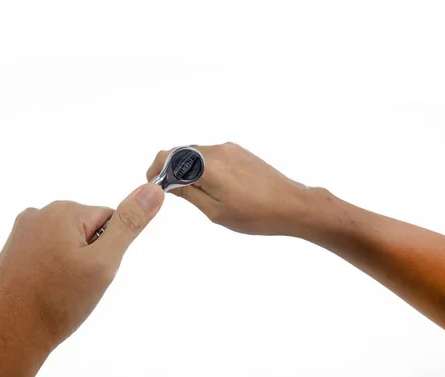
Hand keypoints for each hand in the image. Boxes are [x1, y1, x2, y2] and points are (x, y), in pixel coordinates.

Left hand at [0, 184, 163, 376]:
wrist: (3, 338)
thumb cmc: (53, 303)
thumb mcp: (102, 263)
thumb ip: (129, 224)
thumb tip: (152, 190)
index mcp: (63, 211)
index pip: (111, 219)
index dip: (109, 250)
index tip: (92, 272)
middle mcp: (39, 214)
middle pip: (89, 229)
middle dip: (90, 257)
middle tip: (76, 286)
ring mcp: (23, 232)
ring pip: (69, 243)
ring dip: (72, 265)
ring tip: (59, 292)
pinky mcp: (14, 250)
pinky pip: (49, 253)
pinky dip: (53, 271)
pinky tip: (45, 290)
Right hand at [146, 142, 312, 235]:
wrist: (292, 206)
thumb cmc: (256, 215)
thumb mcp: (215, 211)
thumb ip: (188, 193)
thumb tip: (168, 183)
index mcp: (208, 165)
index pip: (169, 157)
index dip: (155, 169)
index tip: (152, 183)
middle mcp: (218, 150)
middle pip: (181, 152)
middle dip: (170, 169)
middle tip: (167, 191)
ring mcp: (231, 149)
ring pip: (197, 153)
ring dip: (186, 168)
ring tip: (190, 192)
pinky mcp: (240, 152)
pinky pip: (213, 155)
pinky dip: (203, 166)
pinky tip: (210, 186)